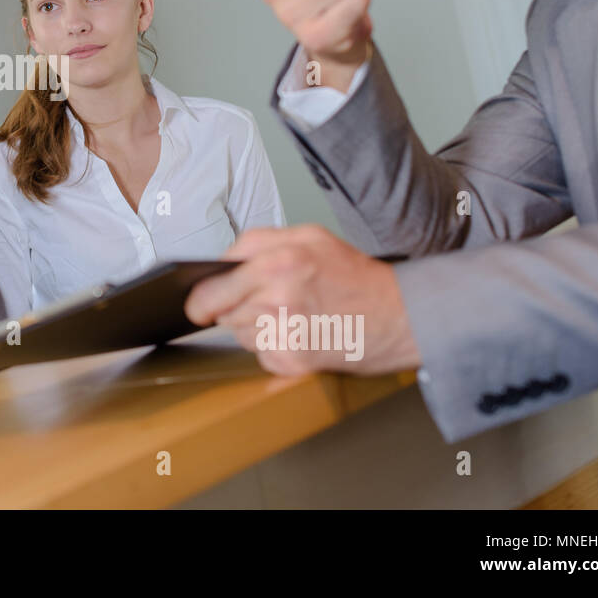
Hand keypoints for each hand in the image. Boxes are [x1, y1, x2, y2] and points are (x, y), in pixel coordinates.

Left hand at [184, 224, 421, 374]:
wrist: (398, 317)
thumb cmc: (355, 277)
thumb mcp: (310, 236)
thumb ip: (260, 241)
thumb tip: (222, 260)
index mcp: (278, 261)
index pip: (214, 281)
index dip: (202, 293)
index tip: (199, 299)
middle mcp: (277, 297)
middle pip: (221, 309)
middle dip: (231, 306)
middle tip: (260, 302)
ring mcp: (283, 332)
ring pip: (239, 333)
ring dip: (253, 327)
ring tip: (289, 315)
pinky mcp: (292, 361)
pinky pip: (260, 354)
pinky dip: (272, 347)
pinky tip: (298, 334)